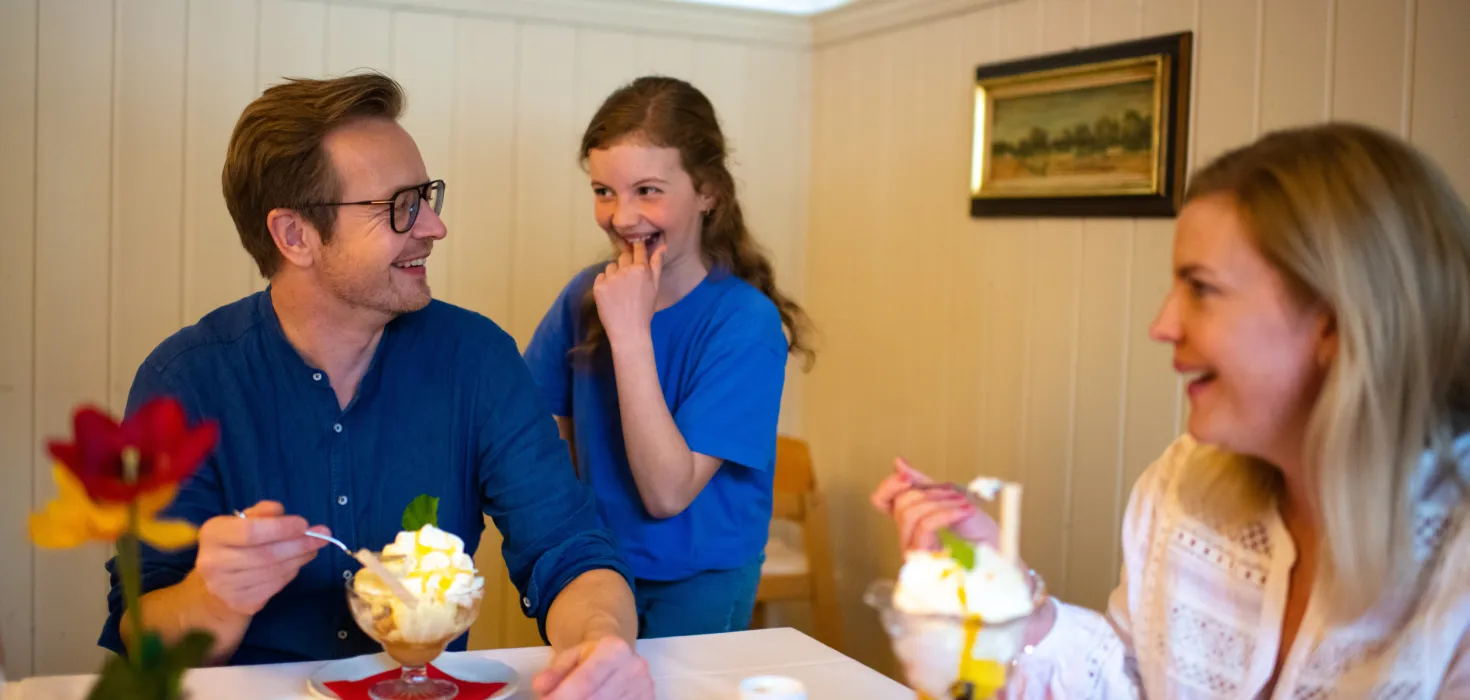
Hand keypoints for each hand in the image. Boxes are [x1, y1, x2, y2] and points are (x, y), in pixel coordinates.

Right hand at [194, 500, 329, 616]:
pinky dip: (291, 573)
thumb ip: (262, 512)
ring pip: (274, 572)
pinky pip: (275, 586)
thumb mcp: (243, 521)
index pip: (250, 532)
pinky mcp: (240, 603)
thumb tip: (282, 512)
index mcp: (212, 534)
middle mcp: (213, 562)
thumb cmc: (235, 544)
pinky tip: (296, 564)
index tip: (304, 524)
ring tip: (313, 549)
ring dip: (299, 559)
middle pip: (266, 554)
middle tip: (322, 536)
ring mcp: (225, 587)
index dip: (281, 528)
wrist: (216, 585)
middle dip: (299, 544)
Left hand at [532, 635, 652, 699]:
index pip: (586, 680)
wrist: (617, 651)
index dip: (563, 696)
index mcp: (614, 649)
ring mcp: (645, 686)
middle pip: (597, 699)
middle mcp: (634, 667)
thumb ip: (554, 672)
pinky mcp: (649, 699)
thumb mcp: (569, 656)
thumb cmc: (590, 656)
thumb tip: (540, 686)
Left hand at [593, 240, 664, 348]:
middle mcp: (625, 270)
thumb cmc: (645, 310)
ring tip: (619, 290)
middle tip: (628, 281)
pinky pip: (600, 277)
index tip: (635, 253)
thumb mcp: (655, 287)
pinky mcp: (598, 287)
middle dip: (626, 264)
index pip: (637, 248)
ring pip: (610, 266)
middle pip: (623, 257)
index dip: (636, 249)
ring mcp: (611, 278)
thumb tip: (662, 246)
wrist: (629, 330)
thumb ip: (657, 265)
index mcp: (641, 269)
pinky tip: (610, 296)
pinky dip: (604, 283)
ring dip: (614, 274)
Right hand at [871, 458, 998, 550]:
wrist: (998, 552)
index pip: (881, 502)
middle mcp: (908, 536)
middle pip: (901, 504)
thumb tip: (898, 463)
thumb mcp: (950, 498)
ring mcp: (914, 550)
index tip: (906, 477)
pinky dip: (945, 513)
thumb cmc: (979, 532)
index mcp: (911, 520)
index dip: (889, 486)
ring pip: (911, 514)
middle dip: (929, 492)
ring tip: (962, 504)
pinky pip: (924, 527)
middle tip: (954, 494)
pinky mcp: (925, 560)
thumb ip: (923, 484)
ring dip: (940, 502)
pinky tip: (962, 512)